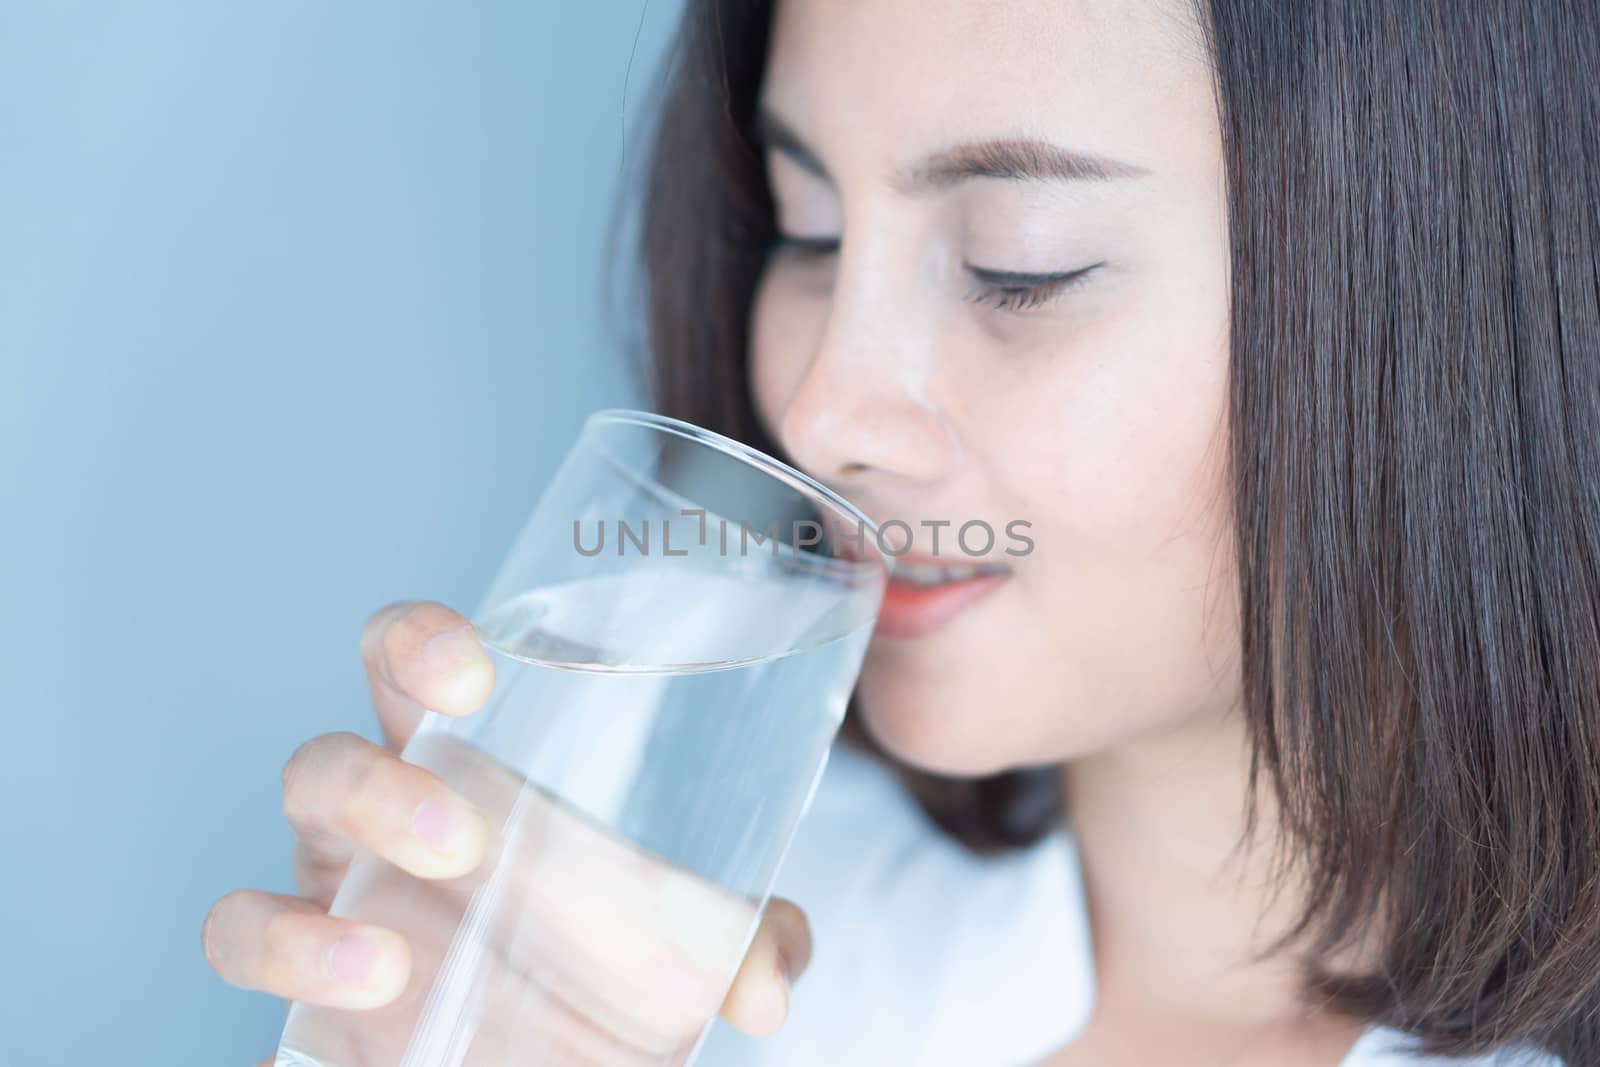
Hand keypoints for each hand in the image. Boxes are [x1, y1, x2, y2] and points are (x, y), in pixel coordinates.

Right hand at [203, 601, 813, 1064]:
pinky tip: (373, 979)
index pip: (417, 665)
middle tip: (465, 832)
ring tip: (400, 946)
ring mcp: (338, 886)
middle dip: (377, 776)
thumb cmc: (608, 952)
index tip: (470, 670)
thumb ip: (741, 939)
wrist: (557, 1044)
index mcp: (475, 762)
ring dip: (347, 864)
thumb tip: (769, 985)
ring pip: (293, 826)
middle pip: (335, 748)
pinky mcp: (310, 968)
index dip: (418, 643)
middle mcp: (393, 809)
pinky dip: (289, 949)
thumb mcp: (688, 939)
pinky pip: (249, 931)